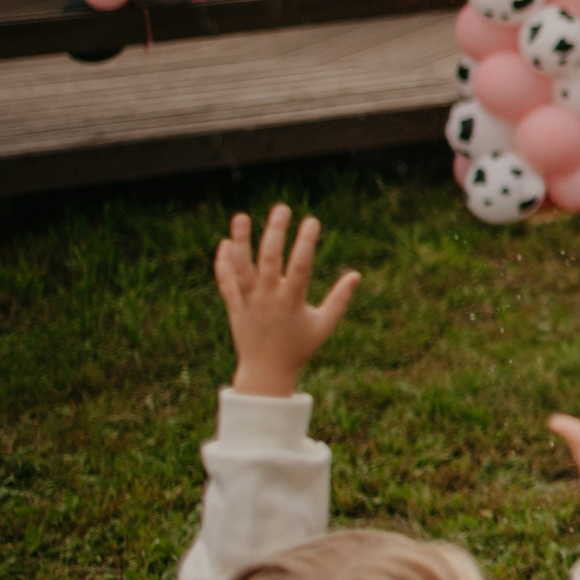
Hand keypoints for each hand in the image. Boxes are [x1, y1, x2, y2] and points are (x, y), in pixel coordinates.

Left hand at [214, 206, 358, 397]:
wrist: (266, 372)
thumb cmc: (299, 347)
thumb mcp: (324, 326)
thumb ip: (340, 300)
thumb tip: (356, 275)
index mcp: (291, 303)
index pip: (300, 267)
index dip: (306, 243)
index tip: (312, 220)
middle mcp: (267, 299)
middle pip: (268, 259)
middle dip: (275, 231)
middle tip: (282, 208)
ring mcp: (248, 302)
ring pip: (241, 267)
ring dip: (240, 241)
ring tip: (241, 216)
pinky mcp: (234, 307)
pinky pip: (225, 281)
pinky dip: (223, 262)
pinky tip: (225, 243)